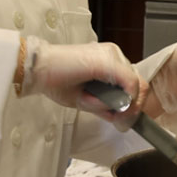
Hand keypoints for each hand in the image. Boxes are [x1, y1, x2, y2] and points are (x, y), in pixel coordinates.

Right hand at [19, 36, 147, 130]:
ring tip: (101, 109)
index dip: (133, 104)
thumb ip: (105, 106)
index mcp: (109, 61)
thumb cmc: (56, 81)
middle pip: (138, 84)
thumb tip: (123, 116)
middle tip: (118, 121)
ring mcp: (112, 55)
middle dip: (131, 108)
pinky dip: (121, 99)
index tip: (123, 120)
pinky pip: (128, 83)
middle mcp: (114, 55)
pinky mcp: (107, 60)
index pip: (132, 84)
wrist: (38, 69)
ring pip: (134, 85)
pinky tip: (106, 105)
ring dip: (122, 105)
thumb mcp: (85, 99)